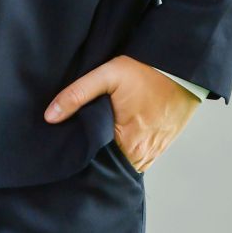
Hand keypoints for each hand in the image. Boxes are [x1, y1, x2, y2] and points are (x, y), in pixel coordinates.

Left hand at [43, 54, 200, 172]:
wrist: (181, 67)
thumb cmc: (145, 71)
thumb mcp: (107, 75)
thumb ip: (77, 95)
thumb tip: (50, 116)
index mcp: (128, 143)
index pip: (96, 162)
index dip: (82, 155)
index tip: (71, 145)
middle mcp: (143, 154)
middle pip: (111, 165)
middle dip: (96, 156)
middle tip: (82, 139)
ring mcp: (155, 152)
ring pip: (126, 162)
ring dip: (113, 153)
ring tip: (98, 137)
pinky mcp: (163, 145)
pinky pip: (140, 156)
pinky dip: (127, 149)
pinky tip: (118, 135)